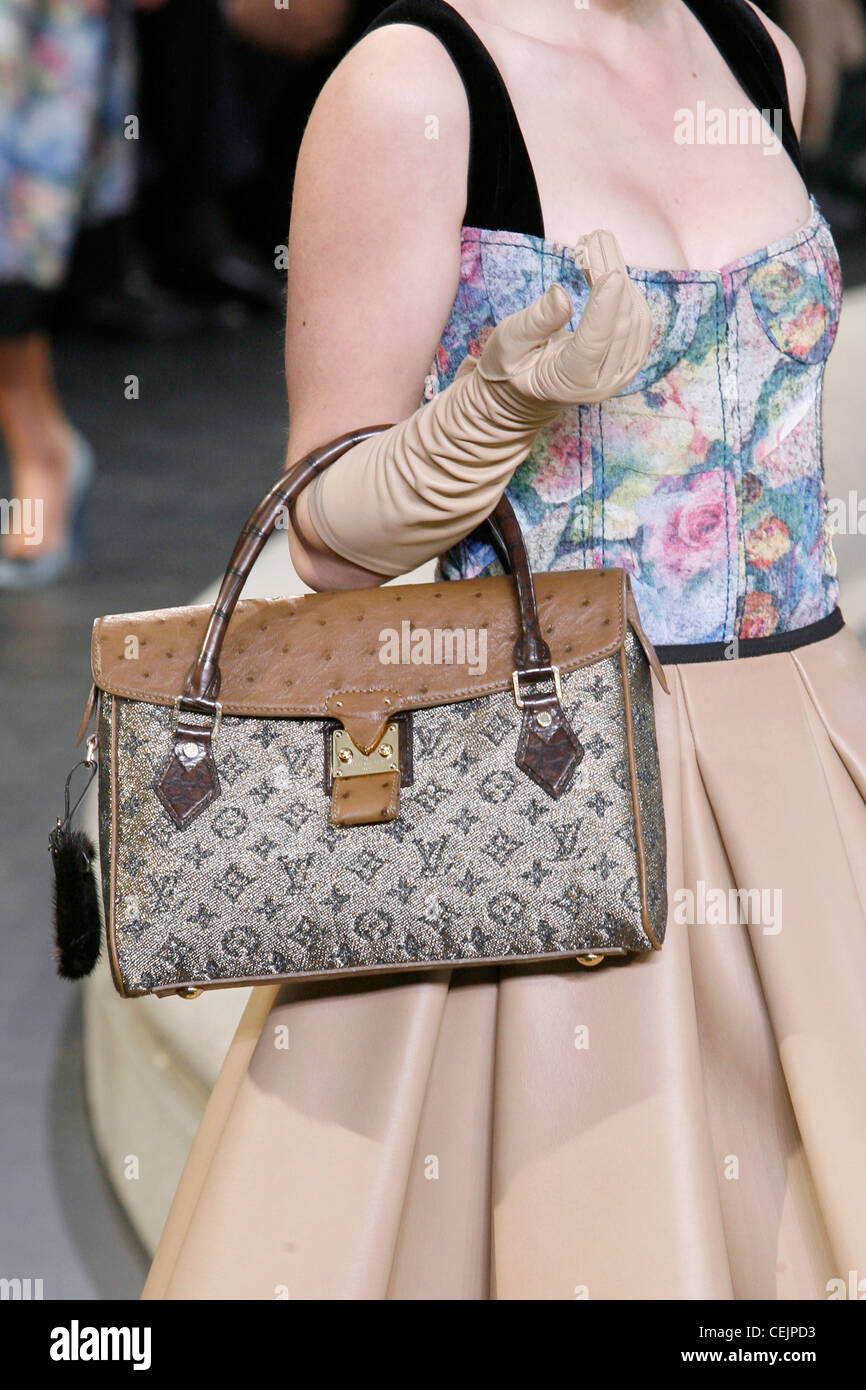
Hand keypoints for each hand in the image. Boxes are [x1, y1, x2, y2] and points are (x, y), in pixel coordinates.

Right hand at [472, 229, 651, 408]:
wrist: (525, 392)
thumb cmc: (511, 367)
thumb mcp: (511, 343)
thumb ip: (536, 321)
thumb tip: (561, 293)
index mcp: (571, 381)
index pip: (595, 342)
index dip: (605, 306)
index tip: (612, 271)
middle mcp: (603, 383)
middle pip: (620, 323)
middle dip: (611, 275)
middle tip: (596, 236)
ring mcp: (622, 373)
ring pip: (635, 317)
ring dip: (620, 275)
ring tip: (597, 244)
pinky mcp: (630, 359)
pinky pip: (637, 318)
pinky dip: (624, 289)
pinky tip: (606, 267)